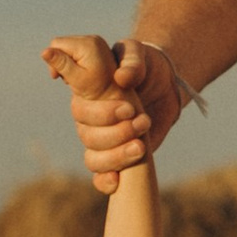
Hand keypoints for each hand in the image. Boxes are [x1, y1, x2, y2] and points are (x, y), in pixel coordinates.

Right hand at [45, 34, 182, 196]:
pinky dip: (104, 181)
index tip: (103, 95)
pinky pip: (99, 175)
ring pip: (93, 155)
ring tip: (140, 143)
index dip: (79, 99)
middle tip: (135, 113)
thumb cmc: (146, 65)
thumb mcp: (140, 55)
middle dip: (111, 126)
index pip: (71, 96)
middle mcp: (89, 115)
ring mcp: (101, 137)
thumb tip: (121, 79)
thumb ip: (132, 61)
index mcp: (87, 88)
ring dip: (116, 152)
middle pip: (84, 130)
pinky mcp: (115, 156)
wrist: (166, 87)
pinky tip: (116, 180)